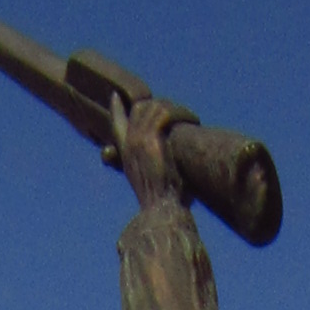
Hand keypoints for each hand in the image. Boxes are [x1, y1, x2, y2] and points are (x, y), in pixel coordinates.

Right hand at [114, 94, 194, 210]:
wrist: (162, 212)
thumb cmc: (164, 204)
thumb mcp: (154, 182)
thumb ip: (155, 165)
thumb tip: (172, 164)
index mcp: (126, 155)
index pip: (116, 123)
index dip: (116, 108)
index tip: (116, 96)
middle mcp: (129, 145)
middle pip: (140, 108)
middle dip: (161, 105)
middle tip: (180, 113)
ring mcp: (138, 141)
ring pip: (154, 107)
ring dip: (176, 109)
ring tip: (191, 117)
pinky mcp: (151, 140)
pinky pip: (164, 114)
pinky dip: (181, 113)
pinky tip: (192, 119)